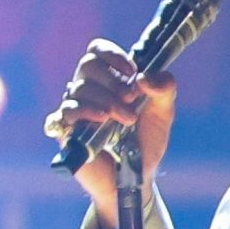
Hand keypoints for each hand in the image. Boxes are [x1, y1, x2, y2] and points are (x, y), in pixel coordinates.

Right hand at [52, 40, 177, 228]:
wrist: (137, 177)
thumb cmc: (147, 142)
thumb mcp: (163, 114)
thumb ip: (164, 90)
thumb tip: (146, 77)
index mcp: (111, 80)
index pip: (97, 51)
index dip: (112, 54)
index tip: (132, 70)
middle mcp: (90, 90)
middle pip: (88, 65)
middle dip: (113, 81)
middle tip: (132, 100)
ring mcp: (76, 109)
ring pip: (79, 88)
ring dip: (106, 100)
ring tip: (126, 119)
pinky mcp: (67, 130)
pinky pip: (65, 112)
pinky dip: (83, 111)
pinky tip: (101, 119)